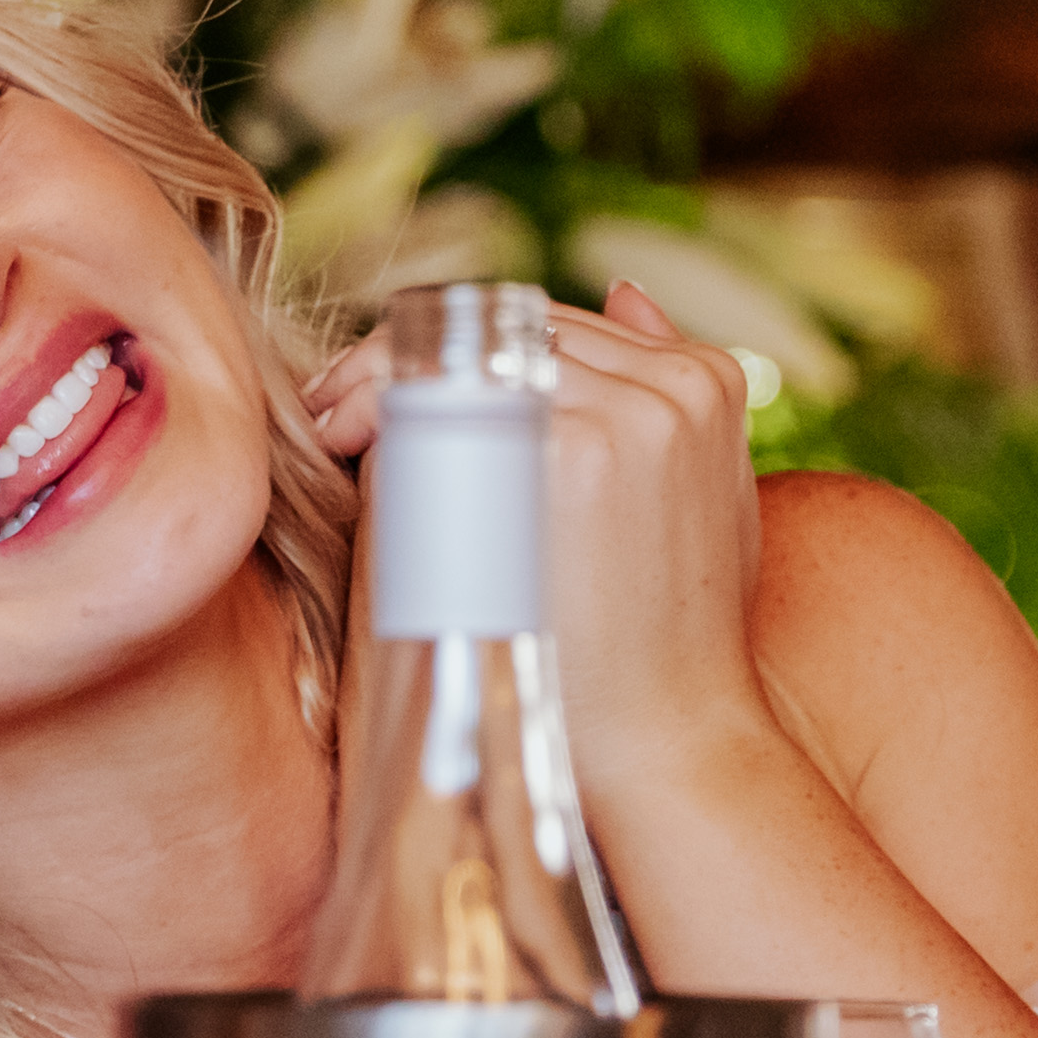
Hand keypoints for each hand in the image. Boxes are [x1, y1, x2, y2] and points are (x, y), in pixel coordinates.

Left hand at [304, 281, 781, 791]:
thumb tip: (625, 289)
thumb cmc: (676, 643)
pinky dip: (380, 407)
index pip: (555, 323)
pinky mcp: (562, 456)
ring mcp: (617, 415)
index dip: (465, 343)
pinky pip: (443, 399)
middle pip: (504, 327)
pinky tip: (344, 445)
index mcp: (705, 381)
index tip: (399, 378)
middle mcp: (667, 385)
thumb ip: (667, 398)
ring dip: (382, 375)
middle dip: (410, 351)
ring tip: (330, 425)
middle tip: (335, 401)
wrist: (671, 748)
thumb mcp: (707, 500)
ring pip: (466, 353)